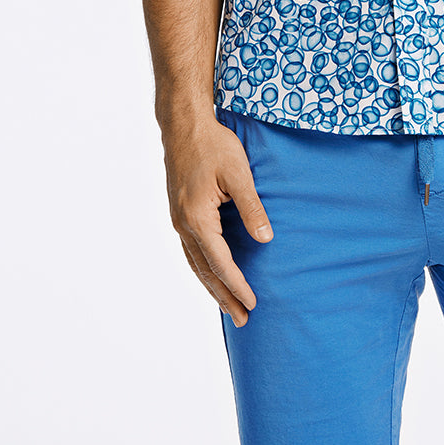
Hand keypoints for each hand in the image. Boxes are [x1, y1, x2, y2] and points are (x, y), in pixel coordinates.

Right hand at [163, 119, 274, 326]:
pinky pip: (191, 250)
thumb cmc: (213, 145)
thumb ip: (251, 207)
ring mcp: (178, 219)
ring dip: (212, 286)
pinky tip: (212, 274)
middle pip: (205, 270)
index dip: (237, 285)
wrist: (183, 125)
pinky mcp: (179, 212)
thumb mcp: (238, 173)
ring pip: (195, 263)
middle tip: (242, 320)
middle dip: (224, 296)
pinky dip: (203, 268)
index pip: (220, 262)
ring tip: (228, 307)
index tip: (252, 303)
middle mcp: (183, 224)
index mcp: (197, 218)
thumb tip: (265, 240)